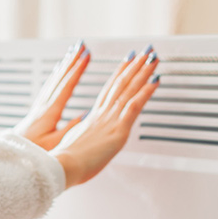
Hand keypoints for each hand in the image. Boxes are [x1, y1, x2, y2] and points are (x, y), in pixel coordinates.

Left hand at [14, 41, 90, 149]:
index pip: (66, 86)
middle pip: (59, 78)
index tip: (86, 55)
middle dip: (71, 61)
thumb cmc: (32, 154)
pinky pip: (48, 88)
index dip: (77, 70)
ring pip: (52, 81)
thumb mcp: (55, 144)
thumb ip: (70, 129)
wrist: (12, 157)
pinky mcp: (36, 113)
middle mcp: (42, 106)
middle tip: (81, 46)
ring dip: (64, 66)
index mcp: (49, 113)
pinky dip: (55, 77)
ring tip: (72, 54)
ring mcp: (38, 108)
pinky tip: (58, 75)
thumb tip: (85, 115)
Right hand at [52, 46, 159, 187]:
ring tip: (152, 57)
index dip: (119, 74)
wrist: (62, 166)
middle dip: (133, 66)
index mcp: (92, 119)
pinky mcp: (118, 130)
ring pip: (129, 89)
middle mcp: (102, 115)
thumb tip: (82, 136)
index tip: (126, 62)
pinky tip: (155, 81)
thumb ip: (81, 137)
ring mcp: (110, 120)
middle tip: (144, 52)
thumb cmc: (65, 162)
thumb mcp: (73, 145)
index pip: (108, 90)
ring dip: (142, 71)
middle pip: (120, 84)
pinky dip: (146, 91)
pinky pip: (135, 105)